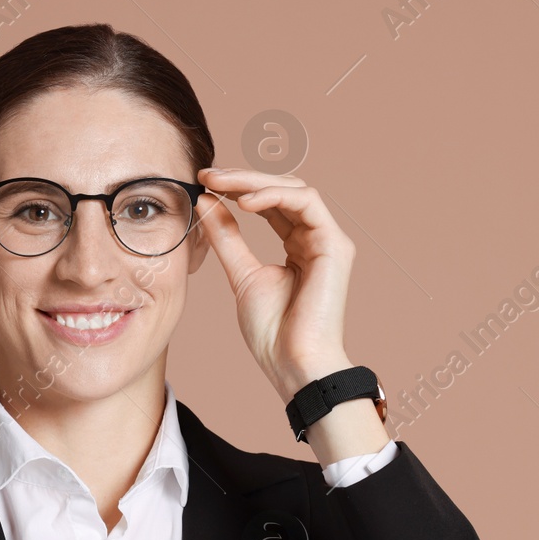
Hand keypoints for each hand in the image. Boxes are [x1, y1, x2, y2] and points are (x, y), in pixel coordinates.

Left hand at [193, 167, 356, 401]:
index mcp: (296, 246)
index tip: (203, 183)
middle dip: (243, 178)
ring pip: (294, 189)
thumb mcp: (240, 275)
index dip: (237, 188)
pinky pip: (306, 202)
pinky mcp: (335, 245)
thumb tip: (206, 201)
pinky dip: (274, 196)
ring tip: (221, 184)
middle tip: (208, 175)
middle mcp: (315, 238)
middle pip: (281, 189)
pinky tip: (244, 202)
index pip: (269, 203)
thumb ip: (226, 237)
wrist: (294, 364)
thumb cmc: (272, 332)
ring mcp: (328, 240)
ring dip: (254, 181)